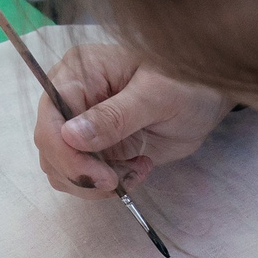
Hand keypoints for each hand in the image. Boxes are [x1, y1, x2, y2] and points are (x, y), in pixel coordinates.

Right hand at [30, 42, 231, 195]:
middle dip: (81, 174)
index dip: (65, 153)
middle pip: (50, 149)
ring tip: (135, 170)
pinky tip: (137, 169)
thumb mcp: (157, 95)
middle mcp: (71, 98)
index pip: (49, 118)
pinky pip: (84, 178)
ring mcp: (81, 126)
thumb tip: (69, 136)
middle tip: (120, 179)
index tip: (100, 176)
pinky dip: (107, 185)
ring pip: (61, 169)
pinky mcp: (95, 149)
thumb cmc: (187, 82)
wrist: (208, 97)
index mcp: (78, 72)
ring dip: (95, 183)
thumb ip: (115, 116)